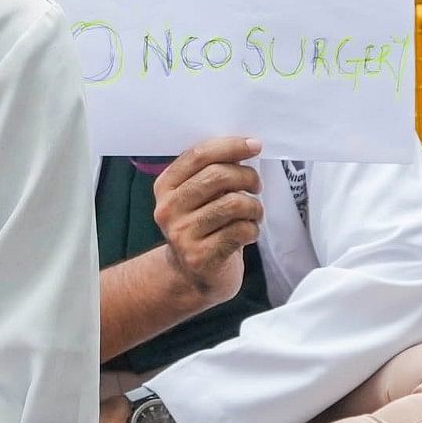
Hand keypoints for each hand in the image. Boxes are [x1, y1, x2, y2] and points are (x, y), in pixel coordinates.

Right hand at [148, 137, 263, 299]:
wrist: (191, 276)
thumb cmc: (203, 228)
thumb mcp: (197, 197)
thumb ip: (212, 172)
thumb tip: (245, 147)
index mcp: (165, 187)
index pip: (198, 155)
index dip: (230, 146)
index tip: (255, 145)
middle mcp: (168, 209)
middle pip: (217, 176)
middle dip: (247, 177)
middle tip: (256, 186)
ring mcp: (182, 235)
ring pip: (233, 204)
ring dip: (254, 207)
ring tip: (253, 214)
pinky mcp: (200, 257)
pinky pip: (240, 231)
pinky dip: (252, 229)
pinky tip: (247, 233)